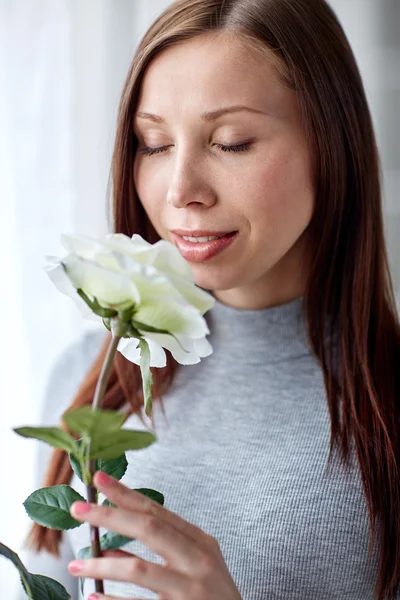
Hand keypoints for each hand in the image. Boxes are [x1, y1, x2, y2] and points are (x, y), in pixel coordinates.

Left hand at [68, 471, 242, 599]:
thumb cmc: (214, 598)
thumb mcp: (193, 567)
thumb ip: (160, 553)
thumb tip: (112, 546)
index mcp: (200, 542)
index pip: (157, 511)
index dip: (126, 494)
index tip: (100, 481)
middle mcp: (197, 560)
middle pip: (148, 528)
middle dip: (110, 516)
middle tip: (79, 509)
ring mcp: (191, 588)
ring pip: (139, 568)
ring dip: (102, 564)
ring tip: (76, 564)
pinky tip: (94, 597)